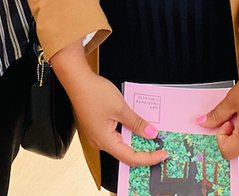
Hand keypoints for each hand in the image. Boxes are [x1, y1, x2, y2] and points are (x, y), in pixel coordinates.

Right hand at [53, 46, 166, 167]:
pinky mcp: (97, 127)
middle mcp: (99, 142)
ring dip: (136, 141)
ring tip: (151, 136)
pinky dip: (128, 133)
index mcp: (104, 141)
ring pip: (121, 144)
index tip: (163, 153)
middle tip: (160, 147)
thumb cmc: (94, 92)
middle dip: (144, 152)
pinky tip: (136, 127)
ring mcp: (96, 134)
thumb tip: (151, 134)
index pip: (131, 158)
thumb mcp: (121, 107)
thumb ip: (137, 123)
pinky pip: (115, 135)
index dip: (149, 158)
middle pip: (126, 154)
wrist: (76, 78)